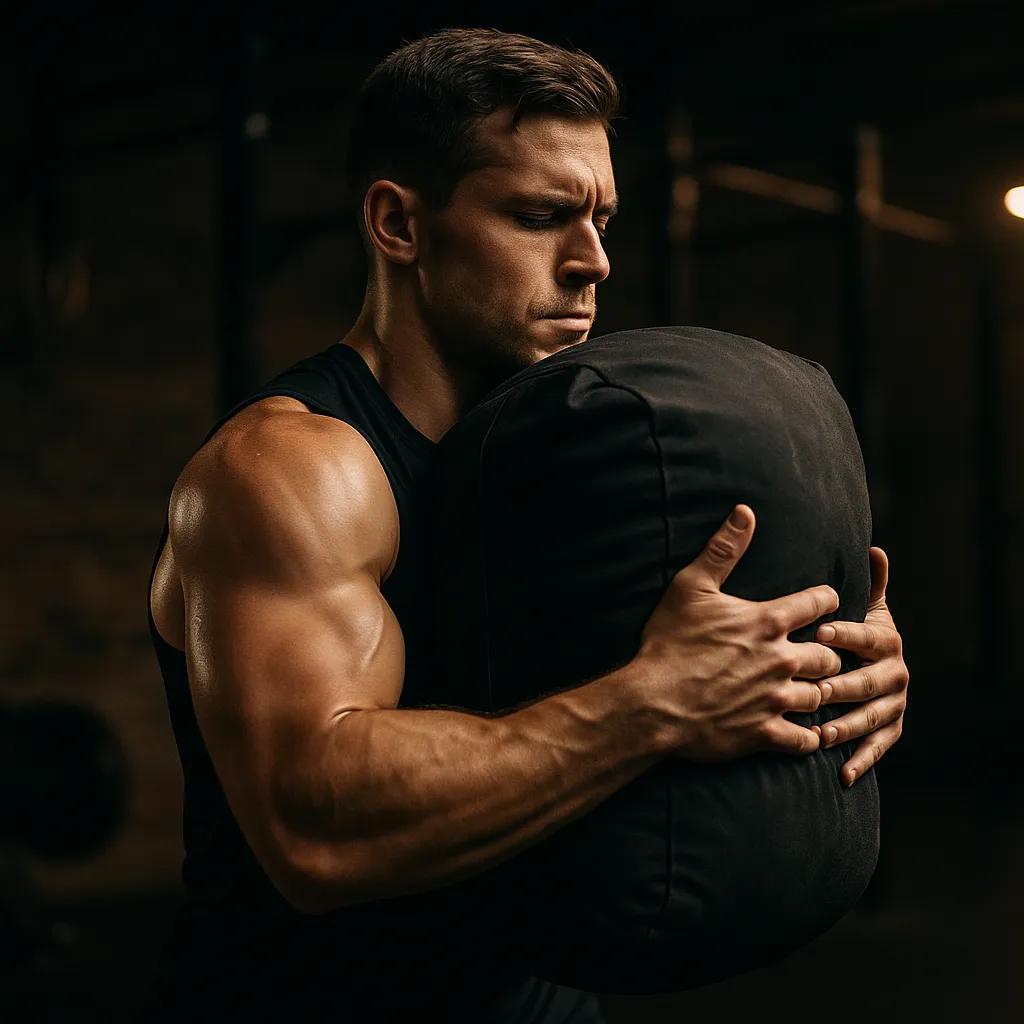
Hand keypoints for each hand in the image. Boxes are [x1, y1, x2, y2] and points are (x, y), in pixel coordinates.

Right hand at [636, 504, 842, 761]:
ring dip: (819, 692)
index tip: (822, 604)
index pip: (821, 603)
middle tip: (818, 652)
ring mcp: (775, 699)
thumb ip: (723, 549)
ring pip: (822, 696)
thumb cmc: (668, 643)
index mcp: (768, 621)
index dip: (825, 600)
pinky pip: (806, 740)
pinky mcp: (766, 733)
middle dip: (827, 651)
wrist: (652, 703)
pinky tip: (805, 732)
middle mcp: (781, 660)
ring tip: (813, 690)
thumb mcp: (690, 587)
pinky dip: (809, 737)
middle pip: (830, 654)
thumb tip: (745, 512)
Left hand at [815, 547, 908, 787]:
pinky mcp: (890, 729)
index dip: (846, 633)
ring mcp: (894, 704)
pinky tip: (842, 776)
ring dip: (847, 727)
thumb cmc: (854, 631)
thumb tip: (875, 548)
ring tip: (822, 734)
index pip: (867, 635)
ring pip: (871, 717)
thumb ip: (869, 584)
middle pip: (868, 682)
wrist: (873, 664)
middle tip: (813, 690)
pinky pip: (877, 748)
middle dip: (842, 686)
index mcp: (885, 639)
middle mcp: (896, 672)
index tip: (820, 630)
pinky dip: (861, 762)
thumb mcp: (864, 606)